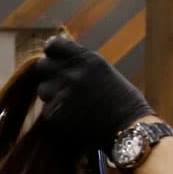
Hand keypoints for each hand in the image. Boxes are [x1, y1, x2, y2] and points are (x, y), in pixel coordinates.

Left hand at [30, 35, 151, 152]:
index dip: (52, 52)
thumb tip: (57, 55)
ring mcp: (63, 94)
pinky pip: (47, 110)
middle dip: (50, 73)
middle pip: (43, 66)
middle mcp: (73, 73)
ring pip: (43, 89)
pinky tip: (73, 116)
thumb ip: (80, 62)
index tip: (54, 57)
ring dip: (52, 94)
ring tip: (70, 102)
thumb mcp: (102, 70)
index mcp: (87, 58)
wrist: (130, 128)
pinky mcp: (57, 114)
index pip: (53, 45)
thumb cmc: (122, 99)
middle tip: (61, 83)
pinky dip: (56, 113)